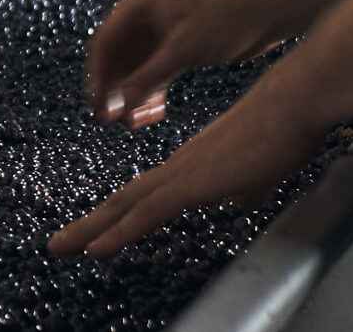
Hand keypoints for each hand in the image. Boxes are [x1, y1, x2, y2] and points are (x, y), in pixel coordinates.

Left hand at [50, 95, 323, 256]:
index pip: (145, 193)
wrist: (293, 103)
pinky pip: (147, 213)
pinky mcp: (193, 181)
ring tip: (59, 247)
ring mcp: (183, 172)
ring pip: (125, 205)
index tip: (97, 229)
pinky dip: (119, 232)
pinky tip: (96, 249)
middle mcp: (179, 165)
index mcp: (192, 163)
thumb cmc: (284, 131)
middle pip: (125, 198)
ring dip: (90, 230)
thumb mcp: (260, 170)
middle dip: (91, 223)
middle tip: (60, 242)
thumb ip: (246, 187)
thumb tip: (238, 201)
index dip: (118, 212)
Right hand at [86, 0, 292, 127]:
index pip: (105, 42)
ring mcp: (163, 28)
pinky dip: (152, 90)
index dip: (98, 78)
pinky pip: (156, 69)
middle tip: (113, 121)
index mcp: (138, 2)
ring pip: (137, 67)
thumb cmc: (226, 19)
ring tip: (135, 123)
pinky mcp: (180, 43)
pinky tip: (153, 113)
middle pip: (118, 56)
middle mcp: (146, 13)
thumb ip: (147, 78)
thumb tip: (117, 106)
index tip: (98, 108)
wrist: (269, 8)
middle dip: (116, 89)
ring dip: (134, 93)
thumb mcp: (183, 50)